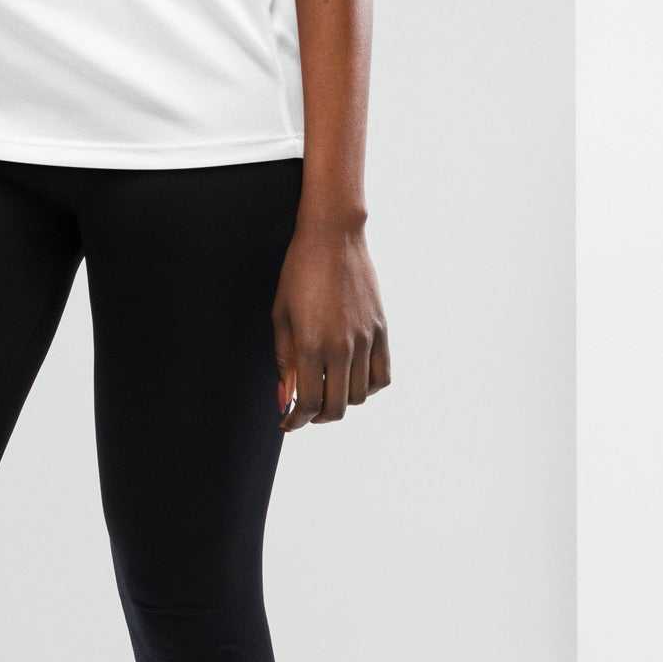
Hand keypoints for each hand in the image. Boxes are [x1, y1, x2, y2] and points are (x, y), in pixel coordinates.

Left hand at [272, 219, 390, 429]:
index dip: (296, 420)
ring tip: (325, 391)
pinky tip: (351, 380)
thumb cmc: (298, 273)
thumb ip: (283, 360)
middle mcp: (342, 348)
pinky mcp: (382, 332)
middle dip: (316, 417)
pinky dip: (368, 388)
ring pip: (360, 396)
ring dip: (341, 402)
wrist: (333, 238)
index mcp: (311, 344)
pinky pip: (382, 376)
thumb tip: (285, 398)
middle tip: (304, 412)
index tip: (287, 423)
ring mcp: (366, 341)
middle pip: (335, 407)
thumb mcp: (280, 315)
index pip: (308, 403)